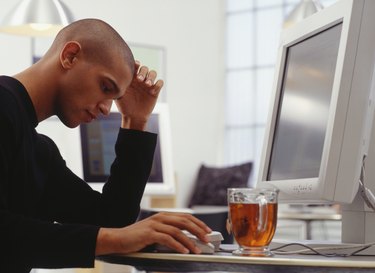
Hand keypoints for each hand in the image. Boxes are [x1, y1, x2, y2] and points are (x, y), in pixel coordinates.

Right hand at [96, 212, 211, 254]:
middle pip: (184, 221)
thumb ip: (168, 233)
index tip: (207, 230)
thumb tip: (186, 241)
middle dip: (198, 230)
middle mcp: (160, 218)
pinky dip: (178, 245)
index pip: (185, 217)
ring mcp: (154, 225)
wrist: (118, 239)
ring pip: (178, 231)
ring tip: (197, 249)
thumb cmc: (137, 238)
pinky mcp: (149, 233)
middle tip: (207, 238)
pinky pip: (167, 239)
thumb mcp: (155, 233)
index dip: (198, 223)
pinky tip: (184, 251)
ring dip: (190, 241)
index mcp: (163, 216)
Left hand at [115, 61, 163, 129]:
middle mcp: (140, 80)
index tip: (134, 66)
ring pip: (153, 73)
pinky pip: (160, 83)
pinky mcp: (155, 91)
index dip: (136, 64)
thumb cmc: (124, 106)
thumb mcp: (117, 96)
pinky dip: (157, 84)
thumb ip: (116, 87)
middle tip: (139, 79)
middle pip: (145, 68)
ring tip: (147, 84)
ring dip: (151, 76)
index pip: (135, 66)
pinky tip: (152, 91)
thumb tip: (110, 80)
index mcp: (132, 78)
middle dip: (143, 72)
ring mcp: (148, 85)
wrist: (133, 116)